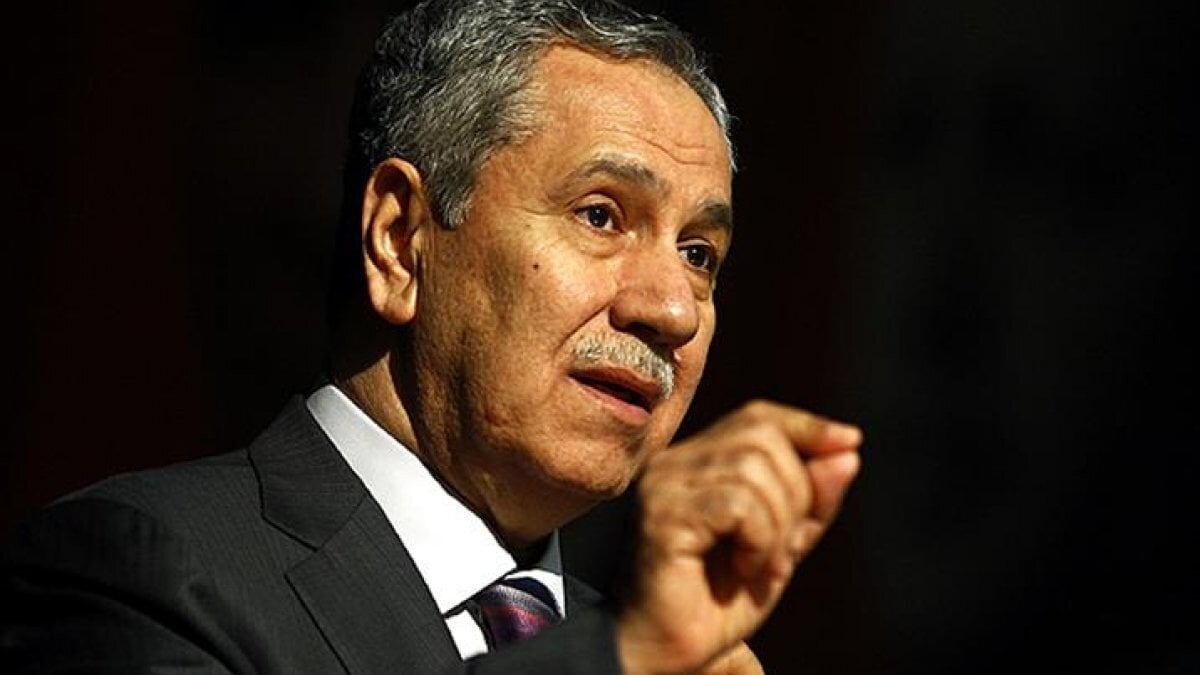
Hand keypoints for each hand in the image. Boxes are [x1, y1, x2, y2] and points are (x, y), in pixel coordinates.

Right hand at [616, 401, 861, 673]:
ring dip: (777, 527)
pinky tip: (744, 570)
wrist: (669, 655)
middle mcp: (673, 464)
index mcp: (696, 462)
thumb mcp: (781, 544)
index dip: (807, 426)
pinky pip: (738, 504)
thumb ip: (812, 500)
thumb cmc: (718, 602)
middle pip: (763, 438)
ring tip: (759, 567)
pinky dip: (758, 540)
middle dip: (797, 494)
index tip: (851, 440)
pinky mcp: (662, 515)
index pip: (757, 417)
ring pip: (754, 470)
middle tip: (782, 551)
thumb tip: (848, 450)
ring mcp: (662, 486)